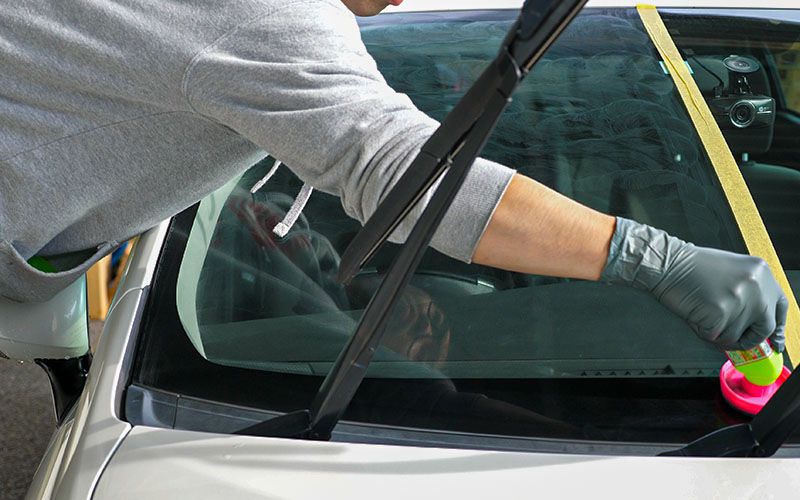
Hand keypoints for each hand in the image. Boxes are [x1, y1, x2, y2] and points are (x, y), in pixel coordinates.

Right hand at [602, 217, 787, 351]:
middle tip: (737, 340)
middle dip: (749, 338)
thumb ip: (750, 294)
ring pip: (736, 336)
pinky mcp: (720, 313)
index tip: (773, 339)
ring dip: (720, 333)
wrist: (665, 262)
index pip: (780, 307)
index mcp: (760, 272)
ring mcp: (739, 299)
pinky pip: (716, 337)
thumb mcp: (732, 272)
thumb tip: (755, 323)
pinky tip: (697, 315)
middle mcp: (755, 285)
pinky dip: (704, 332)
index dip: (777, 326)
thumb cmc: (690, 266)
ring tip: (705, 313)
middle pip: (764, 327)